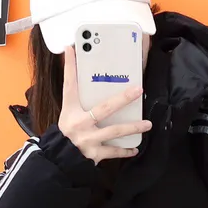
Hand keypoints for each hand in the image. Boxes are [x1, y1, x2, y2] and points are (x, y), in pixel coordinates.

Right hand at [58, 46, 151, 164]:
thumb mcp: (68, 112)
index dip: (70, 67)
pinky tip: (135, 149)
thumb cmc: (67, 132)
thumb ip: (75, 94)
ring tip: (147, 124)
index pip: (69, 85)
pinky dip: (125, 150)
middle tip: (139, 90)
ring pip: (115, 131)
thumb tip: (78, 70)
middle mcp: (80, 123)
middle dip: (123, 99)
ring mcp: (88, 139)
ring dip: (133, 127)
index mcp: (71, 110)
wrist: (60, 159)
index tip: (72, 49)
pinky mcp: (95, 154)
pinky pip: (113, 151)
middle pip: (104, 108)